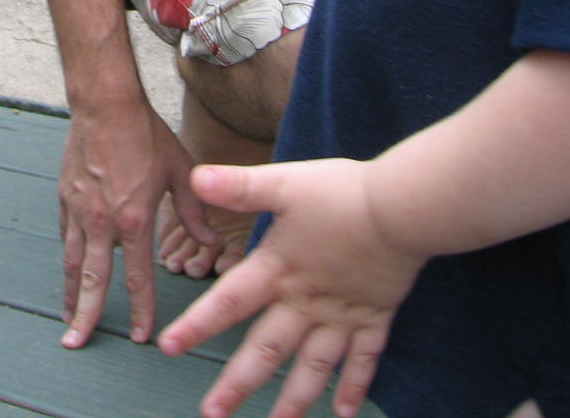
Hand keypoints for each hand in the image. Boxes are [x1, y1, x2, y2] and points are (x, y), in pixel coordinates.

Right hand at [58, 102, 214, 347]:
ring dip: (69, 294)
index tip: (142, 337)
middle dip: (86, 316)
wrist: (105, 105)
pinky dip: (68, 257)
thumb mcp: (181, 173)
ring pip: (72, 263)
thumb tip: (212, 244)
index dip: (142, 310)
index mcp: (135, 221)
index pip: (138, 278)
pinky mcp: (66, 198)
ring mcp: (80, 211)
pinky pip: (66, 236)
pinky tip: (68, 270)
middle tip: (76, 344)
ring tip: (67, 320)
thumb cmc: (147, 135)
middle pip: (93, 281)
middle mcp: (103, 223)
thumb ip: (195, 213)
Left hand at [159, 161, 425, 417]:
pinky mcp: (374, 316)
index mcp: (278, 270)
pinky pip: (363, 359)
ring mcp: (342, 315)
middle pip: (266, 350)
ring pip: (312, 367)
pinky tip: (345, 412)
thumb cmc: (341, 193)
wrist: (402, 208)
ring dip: (293, 400)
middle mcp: (306, 302)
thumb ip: (239, 186)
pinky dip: (354, 386)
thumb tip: (195, 176)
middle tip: (212, 414)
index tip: (167, 348)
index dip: (196, 324)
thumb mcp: (283, 183)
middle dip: (237, 384)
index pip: (228, 302)